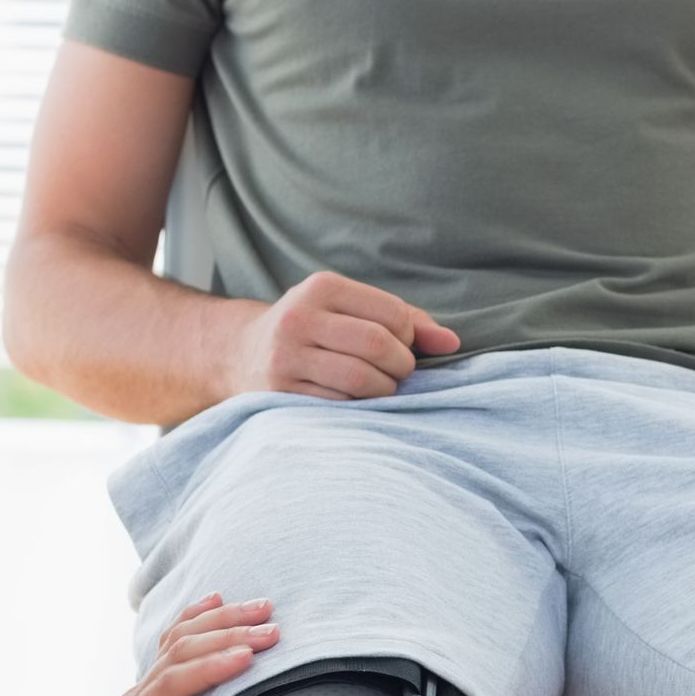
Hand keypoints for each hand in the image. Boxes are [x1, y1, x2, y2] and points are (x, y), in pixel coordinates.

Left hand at [13, 596, 279, 695]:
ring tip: (262, 610)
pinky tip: (217, 603)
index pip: (173, 685)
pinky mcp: (146, 690)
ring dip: (221, 622)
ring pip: (180, 642)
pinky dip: (196, 619)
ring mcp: (141, 689)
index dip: (210, 669)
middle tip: (274, 632)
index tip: (247, 658)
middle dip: (229, 636)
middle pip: (183, 652)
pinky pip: (171, 645)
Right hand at [225, 269, 459, 400]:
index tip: (401, 347)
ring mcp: (287, 356)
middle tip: (396, 373)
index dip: (409, 338)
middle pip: (378, 345)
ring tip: (379, 387)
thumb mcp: (351, 311)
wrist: (241, 353)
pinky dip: (359, 408)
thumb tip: (453, 343)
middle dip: (400, 366)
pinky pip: (340, 405)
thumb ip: (406, 322)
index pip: (392, 314)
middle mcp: (300, 317)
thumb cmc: (315, 330)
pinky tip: (354, 401)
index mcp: (322, 287)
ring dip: (383, 390)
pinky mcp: (280, 392)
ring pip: (361, 379)